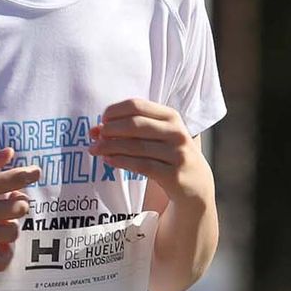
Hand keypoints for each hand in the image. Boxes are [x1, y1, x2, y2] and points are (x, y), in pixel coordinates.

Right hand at [0, 149, 39, 270]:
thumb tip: (10, 153)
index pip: (13, 179)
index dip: (30, 175)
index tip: (36, 173)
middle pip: (18, 208)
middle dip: (20, 203)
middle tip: (12, 203)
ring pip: (12, 233)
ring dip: (12, 227)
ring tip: (3, 224)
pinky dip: (5, 256)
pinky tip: (1, 248)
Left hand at [89, 99, 209, 202]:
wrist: (196, 184)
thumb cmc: (169, 154)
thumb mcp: (158, 136)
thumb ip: (131, 130)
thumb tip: (96, 130)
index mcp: (171, 116)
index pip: (137, 105)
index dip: (115, 111)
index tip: (102, 120)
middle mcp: (176, 132)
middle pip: (135, 124)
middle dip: (110, 129)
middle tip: (94, 136)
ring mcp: (177, 154)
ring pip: (135, 146)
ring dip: (110, 147)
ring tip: (95, 149)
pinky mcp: (173, 175)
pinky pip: (141, 165)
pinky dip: (121, 162)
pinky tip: (108, 160)